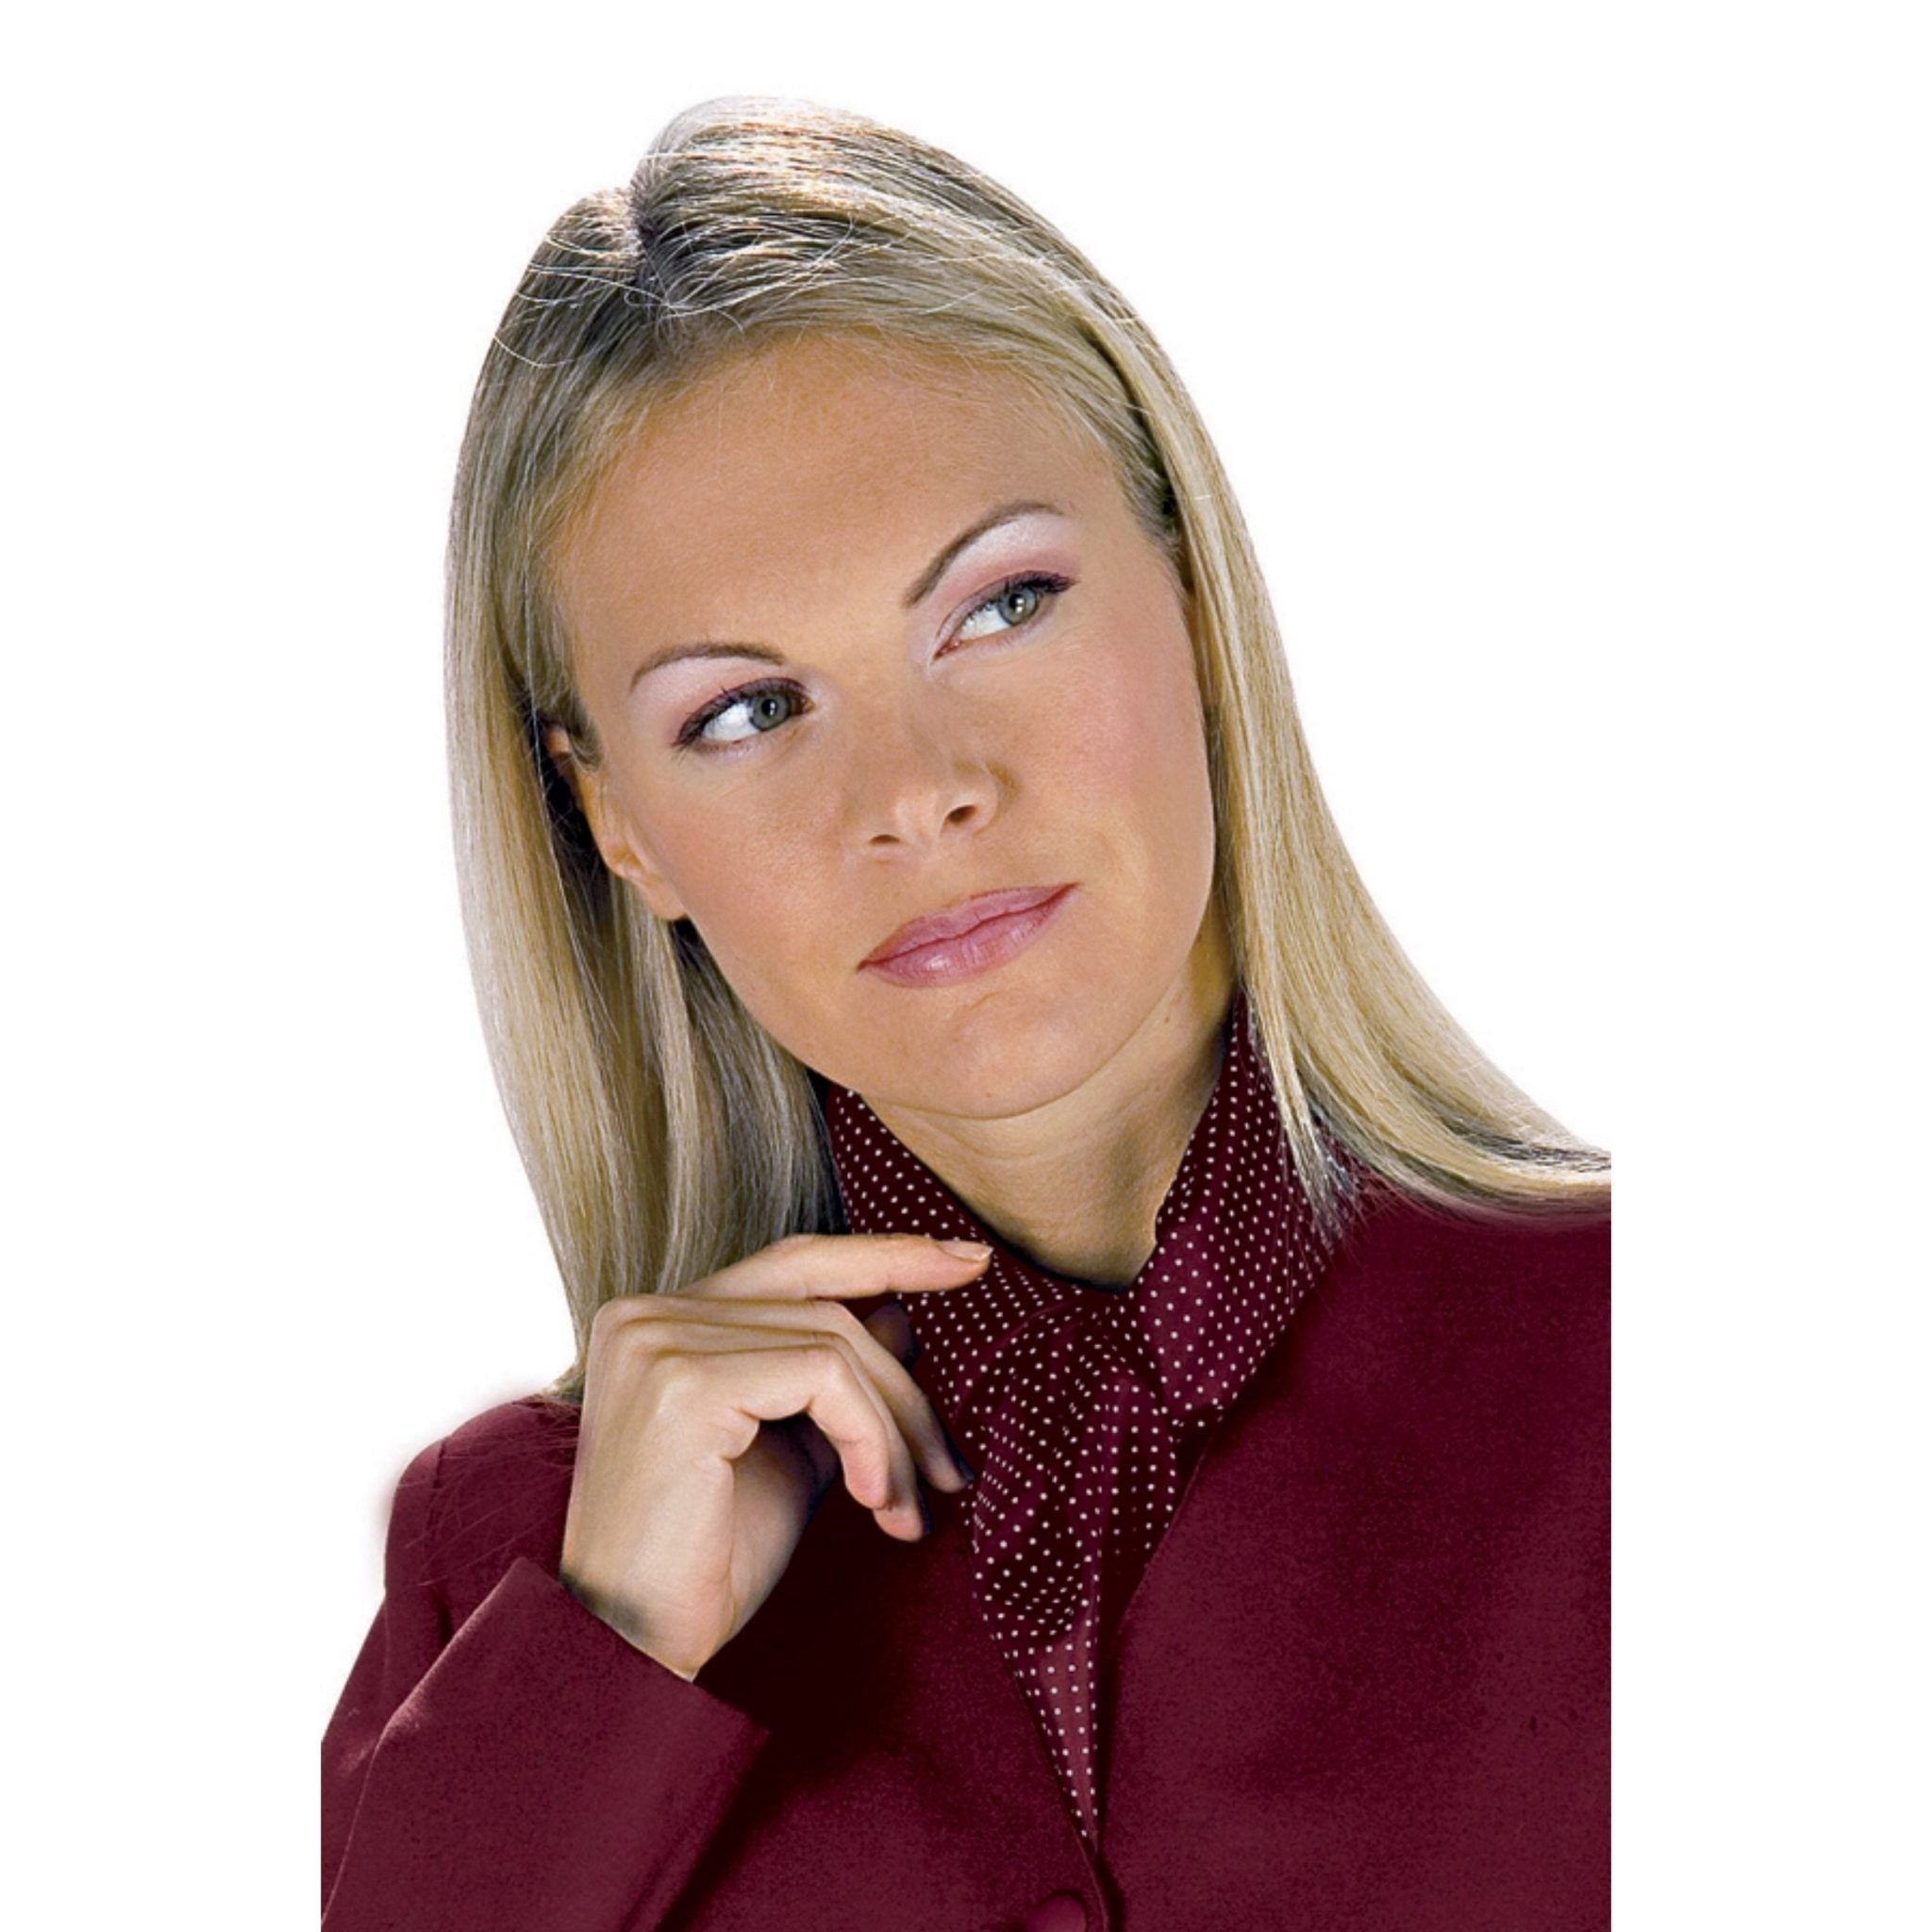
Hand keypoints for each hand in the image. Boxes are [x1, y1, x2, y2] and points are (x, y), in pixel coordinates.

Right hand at [557, 1232, 986, 1680]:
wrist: (633, 1646)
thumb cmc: (706, 1560)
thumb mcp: (791, 1451)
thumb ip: (836, 1381)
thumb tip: (905, 1314)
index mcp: (662, 1319)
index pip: (796, 1262)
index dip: (886, 1254)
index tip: (972, 1261)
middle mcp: (649, 1313)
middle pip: (828, 1309)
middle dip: (907, 1392)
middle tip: (952, 1472)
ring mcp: (660, 1339)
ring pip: (836, 1345)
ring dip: (897, 1434)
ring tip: (912, 1510)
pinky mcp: (685, 1381)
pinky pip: (822, 1378)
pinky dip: (871, 1439)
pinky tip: (877, 1502)